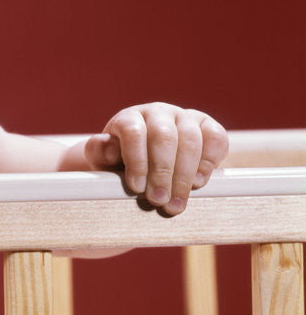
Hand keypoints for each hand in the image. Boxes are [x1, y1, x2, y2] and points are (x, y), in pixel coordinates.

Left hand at [84, 103, 227, 214]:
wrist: (146, 163)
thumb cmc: (120, 162)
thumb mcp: (103, 160)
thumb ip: (99, 152)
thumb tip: (107, 145)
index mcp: (130, 117)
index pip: (133, 131)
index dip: (136, 160)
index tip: (137, 188)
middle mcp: (158, 112)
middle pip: (164, 136)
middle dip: (162, 172)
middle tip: (159, 201)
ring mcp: (185, 117)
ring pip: (190, 139)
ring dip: (185, 174)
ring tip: (177, 202)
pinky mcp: (207, 127)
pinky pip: (216, 136)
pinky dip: (210, 160)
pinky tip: (199, 182)